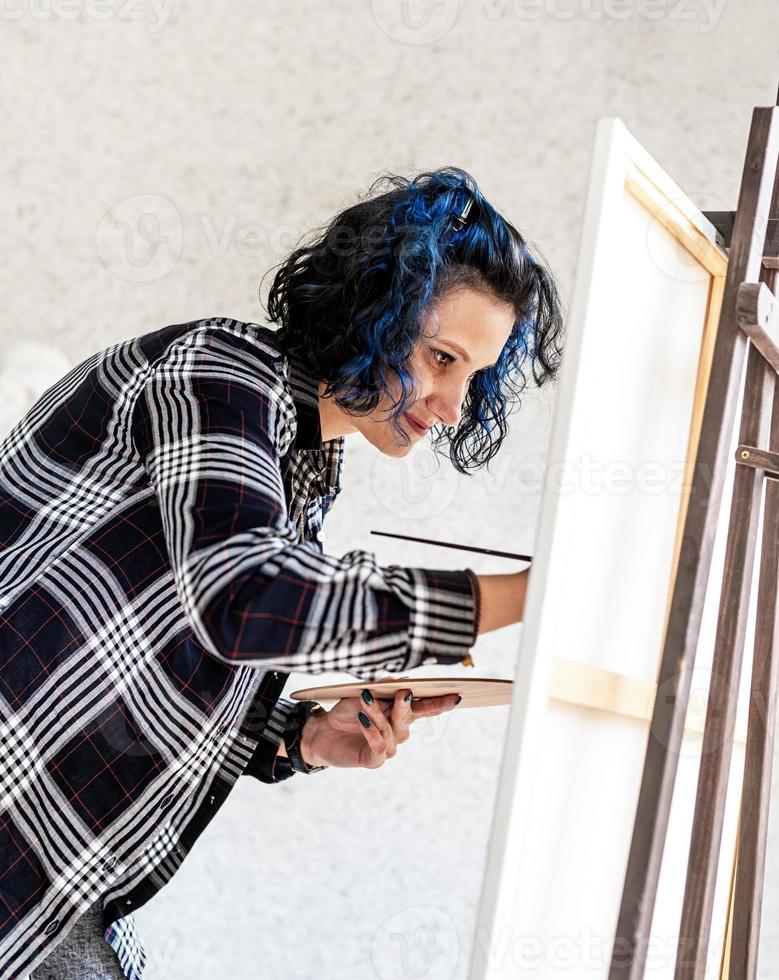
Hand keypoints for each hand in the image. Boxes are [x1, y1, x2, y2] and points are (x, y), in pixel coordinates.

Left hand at [299, 688, 460, 768]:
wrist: (322, 730)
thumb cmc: (345, 710)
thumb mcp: (362, 694)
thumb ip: (381, 689)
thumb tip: (400, 680)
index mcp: (399, 715)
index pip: (424, 708)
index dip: (440, 703)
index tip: (456, 695)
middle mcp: (398, 732)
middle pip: (410, 718)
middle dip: (407, 705)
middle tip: (404, 692)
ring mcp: (387, 748)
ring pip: (392, 730)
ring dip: (380, 714)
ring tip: (365, 700)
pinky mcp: (374, 760)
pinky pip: (379, 746)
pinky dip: (371, 731)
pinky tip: (362, 719)